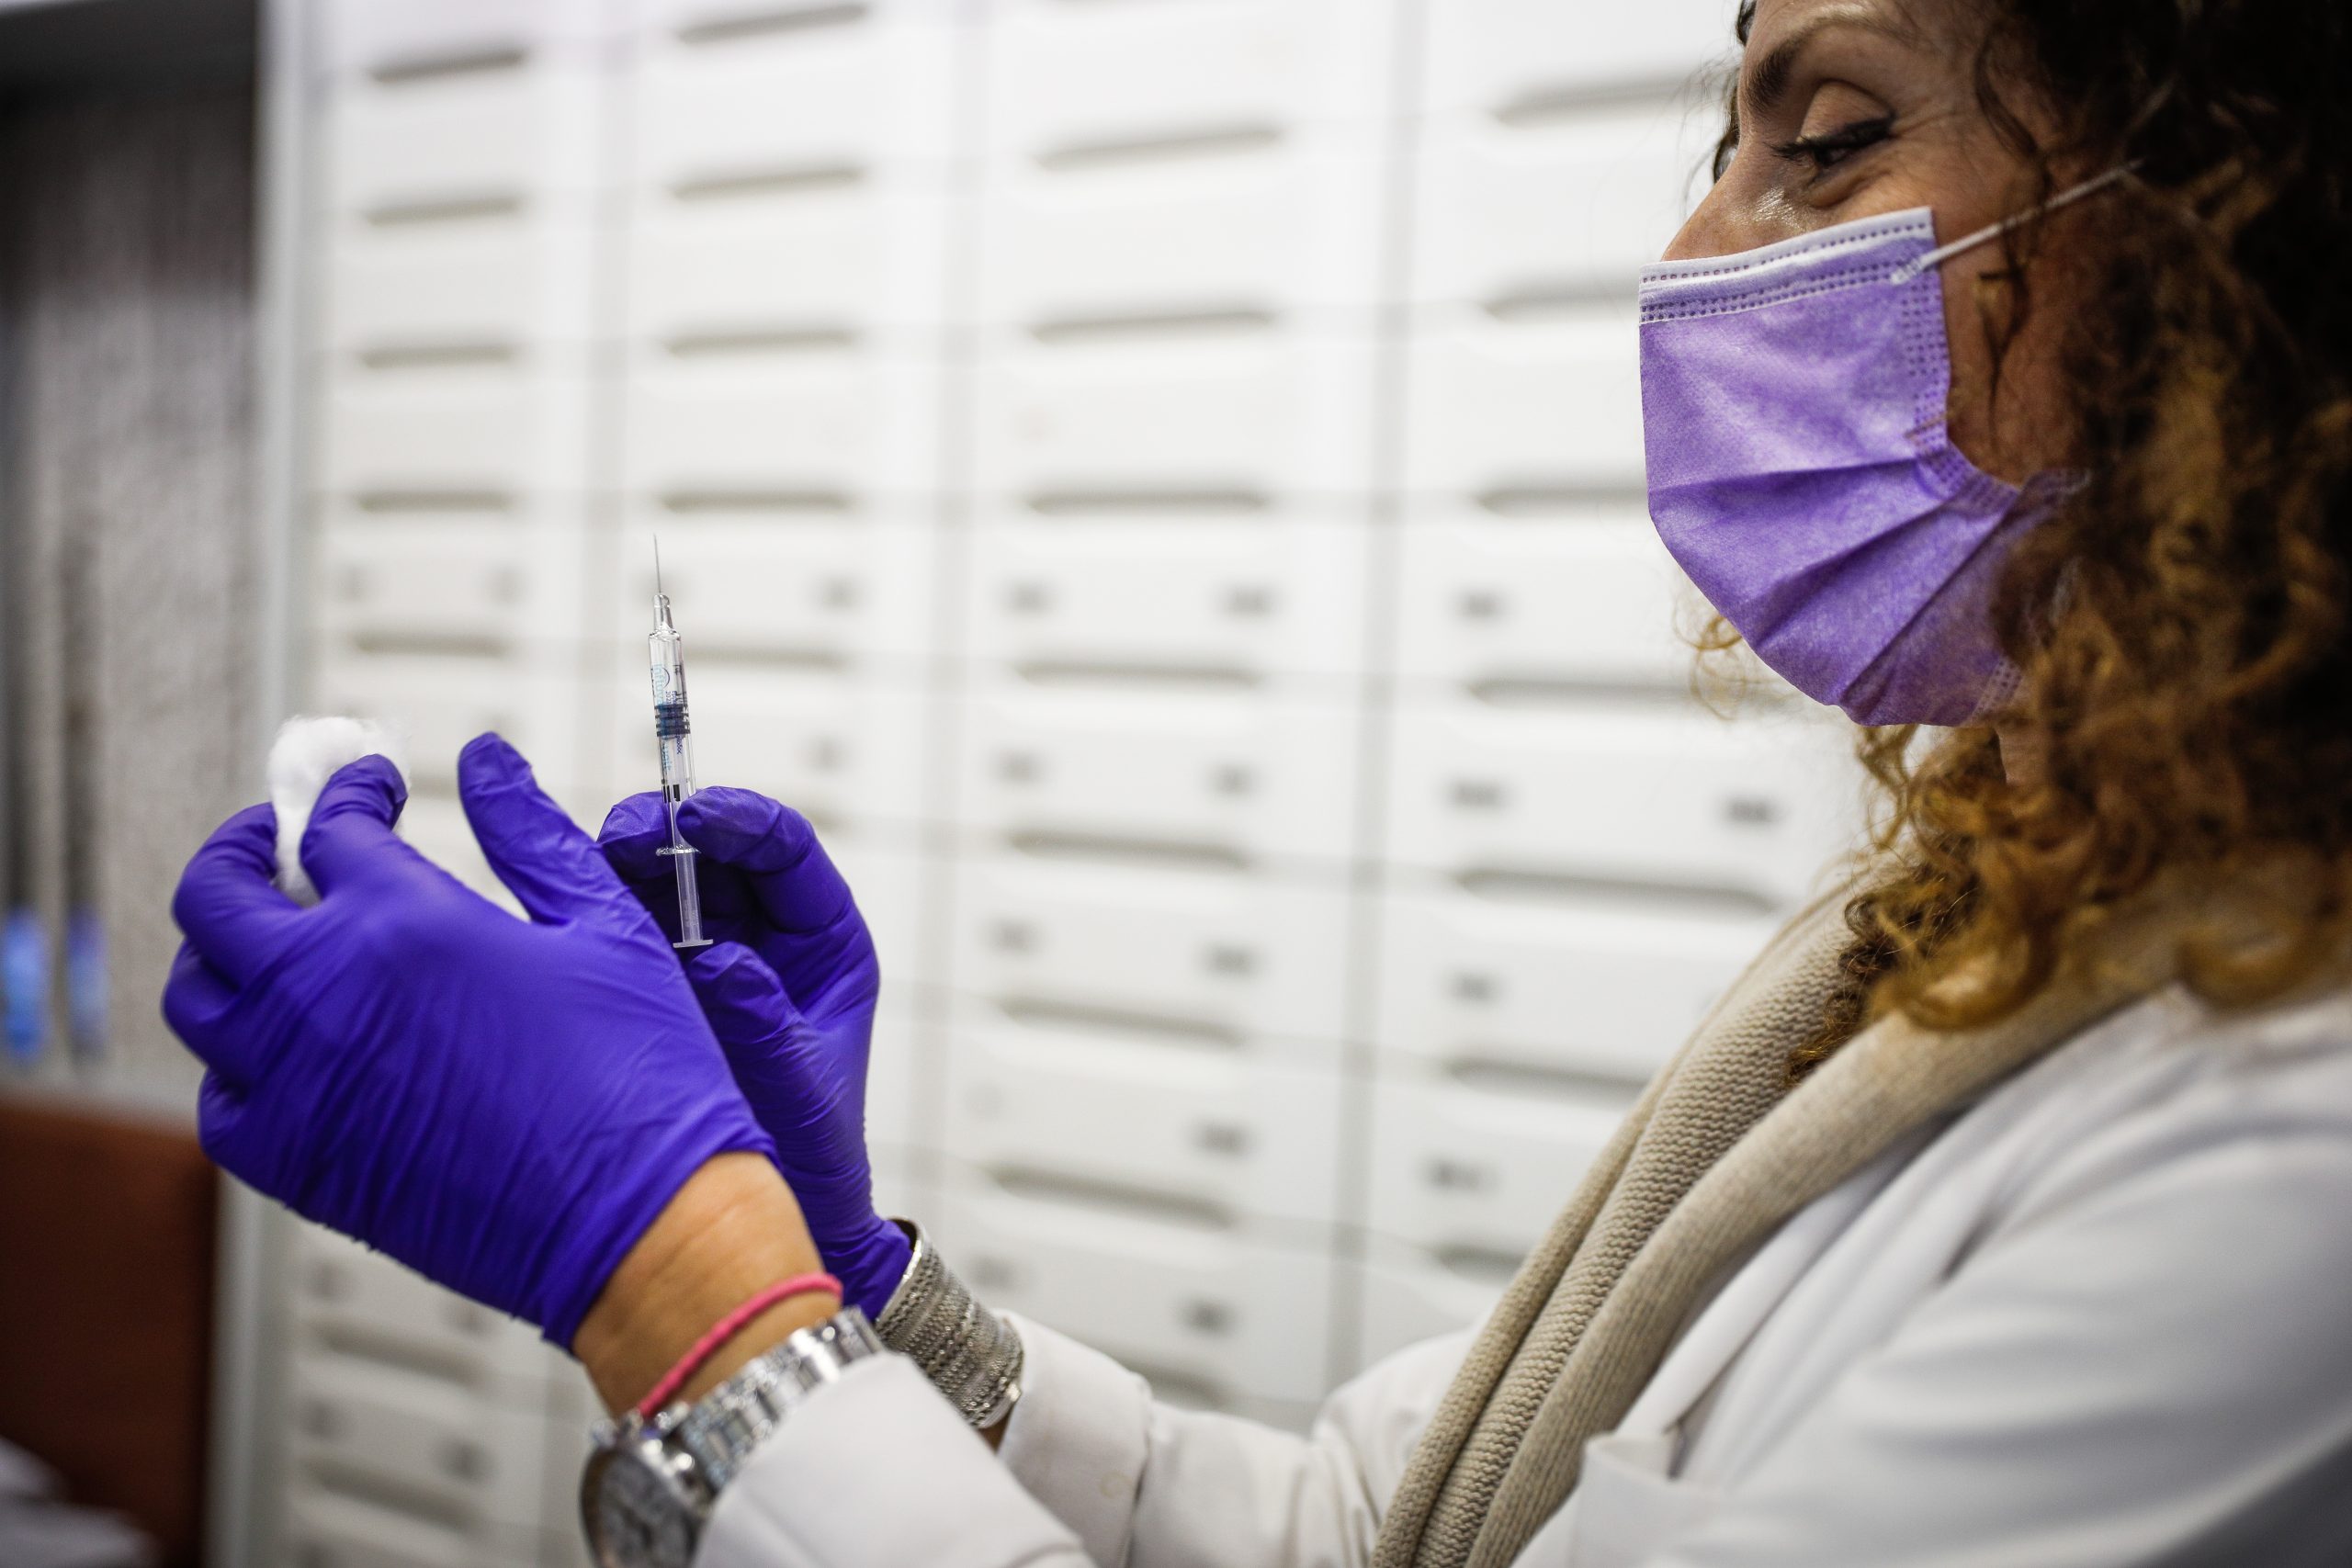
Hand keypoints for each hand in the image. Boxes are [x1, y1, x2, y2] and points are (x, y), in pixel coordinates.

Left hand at [163, 737, 776, 1346]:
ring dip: (228, 954)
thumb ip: (532, 831)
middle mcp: (324, 993)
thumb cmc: (642, 1079)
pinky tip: (295, 1052)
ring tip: (283, 945)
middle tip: (286, 847)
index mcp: (405, 920)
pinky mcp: (297, 1164)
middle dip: (244, 852)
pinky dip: (240, 1063)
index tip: (371, 791)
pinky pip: (221, 1100)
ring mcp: (297, 1082)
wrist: (642, 1224)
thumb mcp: (605, 925)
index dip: (348, 792)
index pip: (329, 825)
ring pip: (197, 995)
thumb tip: (486, 759)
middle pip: (216, 896)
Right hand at [599, 789, 910, 1316]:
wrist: (771, 1221)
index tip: (697, 815)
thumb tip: (719, 960)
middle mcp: (765, 937)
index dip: (743, 822)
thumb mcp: (799, 1088)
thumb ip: (763, 1023)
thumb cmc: (810, 1156)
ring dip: (627, 867)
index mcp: (824, 944)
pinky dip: (599, 914)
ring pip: (663, 882)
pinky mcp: (654, 984)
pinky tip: (569, 910)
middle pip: (714, 853)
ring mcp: (705, 955)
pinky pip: (626, 930)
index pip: (787, 853)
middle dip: (669, 834)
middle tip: (625, 837)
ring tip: (588, 867)